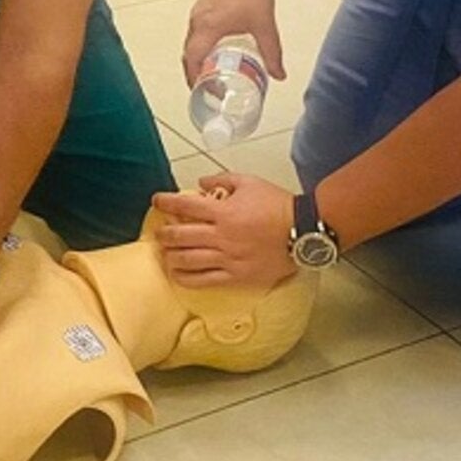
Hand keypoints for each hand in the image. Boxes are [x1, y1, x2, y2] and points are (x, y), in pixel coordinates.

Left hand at [153, 173, 298, 287]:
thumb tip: (201, 183)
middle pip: (181, 236)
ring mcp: (228, 258)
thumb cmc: (279, 206)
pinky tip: (178, 275)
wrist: (303, 231)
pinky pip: (205, 281)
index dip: (167, 202)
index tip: (157, 201)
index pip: (185, 206)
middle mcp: (222, 236)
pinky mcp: (236, 276)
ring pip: (188, 260)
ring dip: (171, 256)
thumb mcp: (250, 182)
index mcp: (224, 212)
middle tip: (159, 233)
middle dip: (164, 234)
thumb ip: (223, 179)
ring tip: (166, 254)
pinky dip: (187, 278)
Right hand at [183, 0, 285, 85]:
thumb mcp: (264, 25)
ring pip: (190, 43)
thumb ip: (272, 52)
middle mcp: (197, 21)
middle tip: (206, 89)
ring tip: (210, 74)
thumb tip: (279, 74)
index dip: (194, 79)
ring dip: (196, 60)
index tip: (202, 92)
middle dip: (194, 74)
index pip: (192, 60)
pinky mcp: (202, 6)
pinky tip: (215, 51)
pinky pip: (195, 32)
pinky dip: (199, 46)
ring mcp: (198, 12)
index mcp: (207, 27)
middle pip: (188, 54)